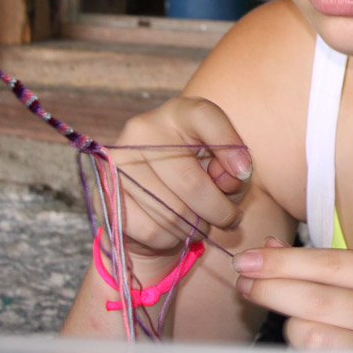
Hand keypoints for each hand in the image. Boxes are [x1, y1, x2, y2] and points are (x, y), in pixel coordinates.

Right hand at [104, 96, 251, 261]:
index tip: (244, 172)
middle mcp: (143, 129)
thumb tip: (232, 176)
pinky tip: (173, 231)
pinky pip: (153, 230)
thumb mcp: (222, 169)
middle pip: (192, 183)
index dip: (229, 144)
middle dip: (219, 211)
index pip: (205, 117)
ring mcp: (119, 161)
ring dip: (195, 228)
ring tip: (199, 222)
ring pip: (173, 212)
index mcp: (177, 112)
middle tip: (229, 218)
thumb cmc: (196, 181)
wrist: (148, 207)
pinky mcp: (107, 194)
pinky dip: (170, 239)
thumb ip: (232, 169)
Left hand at [232, 239, 352, 349]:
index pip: (328, 263)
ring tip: (291, 320)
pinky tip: (307, 349)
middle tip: (243, 281)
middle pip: (315, 300)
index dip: (282, 261)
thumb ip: (321, 263)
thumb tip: (266, 247)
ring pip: (311, 337)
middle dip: (270, 289)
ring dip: (289, 326)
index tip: (247, 259)